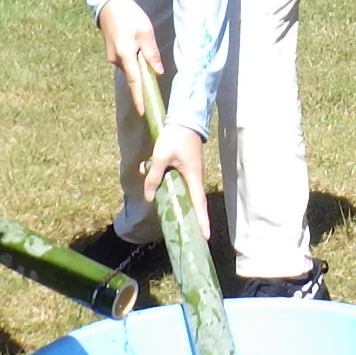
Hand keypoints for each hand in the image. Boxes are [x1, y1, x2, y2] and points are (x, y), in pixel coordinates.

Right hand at [98, 0, 162, 112]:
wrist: (109, 4)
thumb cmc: (130, 16)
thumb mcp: (145, 33)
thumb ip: (152, 53)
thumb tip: (157, 72)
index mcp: (125, 55)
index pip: (134, 82)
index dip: (138, 97)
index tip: (142, 112)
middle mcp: (116, 59)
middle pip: (132, 77)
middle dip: (141, 85)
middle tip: (153, 94)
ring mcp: (112, 56)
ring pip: (129, 68)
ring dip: (138, 70)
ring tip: (148, 63)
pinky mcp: (112, 52)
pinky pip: (125, 62)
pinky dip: (133, 63)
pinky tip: (139, 54)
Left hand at [140, 123, 212, 238]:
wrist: (186, 118)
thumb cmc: (174, 137)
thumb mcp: (160, 156)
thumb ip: (154, 176)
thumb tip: (149, 197)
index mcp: (193, 177)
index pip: (199, 204)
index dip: (202, 221)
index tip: (206, 236)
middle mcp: (197, 177)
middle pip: (198, 203)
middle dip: (199, 220)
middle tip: (197, 236)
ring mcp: (195, 173)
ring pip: (193, 194)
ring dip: (192, 209)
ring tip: (187, 224)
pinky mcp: (191, 168)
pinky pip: (189, 187)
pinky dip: (187, 198)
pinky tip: (177, 202)